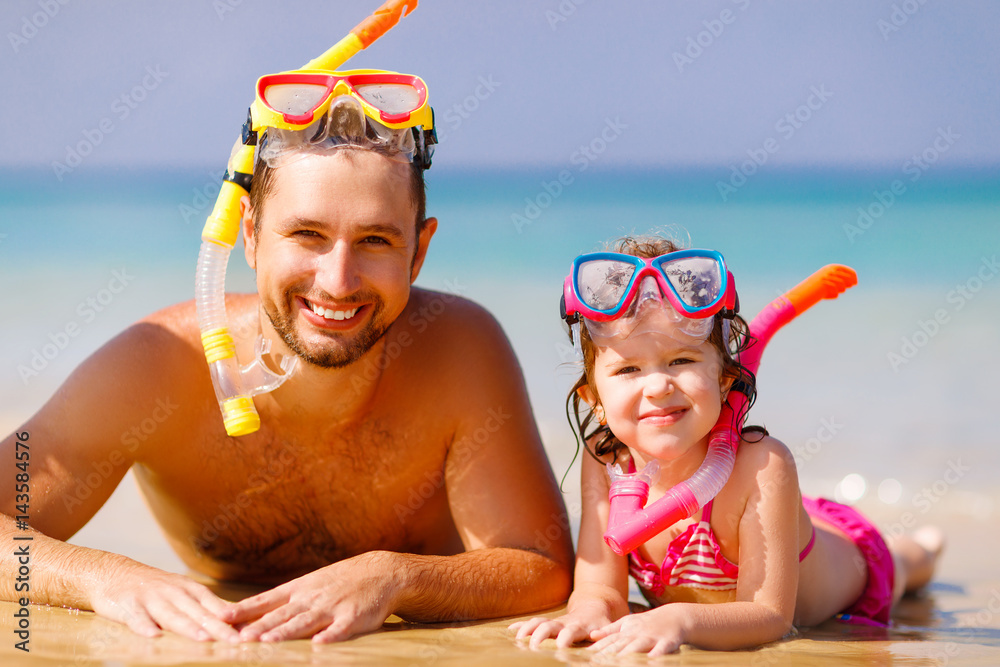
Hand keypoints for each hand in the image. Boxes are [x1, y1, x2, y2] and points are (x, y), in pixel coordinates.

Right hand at [89, 561, 237, 641]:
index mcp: (189, 590)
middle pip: (198, 613)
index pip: (214, 605)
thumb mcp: (184, 592)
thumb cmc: (156, 588)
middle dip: (218, 627)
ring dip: (188, 627)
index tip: (248, 632)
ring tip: (204, 638)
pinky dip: (145, 626)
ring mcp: (151, 599)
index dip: (231, 619)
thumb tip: (239, 618)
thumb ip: (208, 607)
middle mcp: (173, 593)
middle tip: (236, 641)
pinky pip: (137, 618)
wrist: (114, 573)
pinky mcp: (128, 606)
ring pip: (172, 615)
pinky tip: (153, 637)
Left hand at [218, 552, 396, 642]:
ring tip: (268, 641)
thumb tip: (253, 615)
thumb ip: (286, 600)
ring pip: (305, 622)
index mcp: (300, 589)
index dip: (244, 610)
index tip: (222, 618)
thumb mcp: (311, 583)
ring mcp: (332, 607)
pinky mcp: (353, 617)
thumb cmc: (341, 581)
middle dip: (259, 627)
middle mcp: (312, 597)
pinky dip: (329, 636)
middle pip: (281, 614)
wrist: (380, 571)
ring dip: (286, 632)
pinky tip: (319, 644)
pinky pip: (340, 629)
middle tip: (239, 638)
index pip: (266, 601)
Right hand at [509, 602, 615, 647]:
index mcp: (579, 626)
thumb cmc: (602, 622)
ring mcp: (555, 622)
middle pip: (548, 626)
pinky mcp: (549, 623)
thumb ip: (604, 634)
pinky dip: (521, 625)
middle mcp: (564, 623)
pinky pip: (533, 623)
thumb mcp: (607, 628)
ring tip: (516, 639)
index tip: (559, 647)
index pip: (570, 631)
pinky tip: (510, 630)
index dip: (565, 638)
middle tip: (532, 647)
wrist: (595, 606)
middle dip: (539, 635)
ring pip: (538, 622)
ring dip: (526, 629)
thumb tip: (596, 637)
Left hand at [588, 606, 685, 655]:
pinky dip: (656, 656)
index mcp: (626, 630)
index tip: (584, 657)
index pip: (609, 641)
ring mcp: (651, 637)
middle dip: (607, 655)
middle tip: (595, 663)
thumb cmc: (648, 623)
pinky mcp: (667, 642)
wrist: (676, 616)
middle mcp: (636, 634)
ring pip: (637, 647)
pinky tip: (650, 661)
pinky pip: (661, 650)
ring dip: (627, 655)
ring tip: (617, 663)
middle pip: (620, 645)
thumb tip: (591, 635)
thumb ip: (610, 630)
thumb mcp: (628, 623)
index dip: (597, 649)